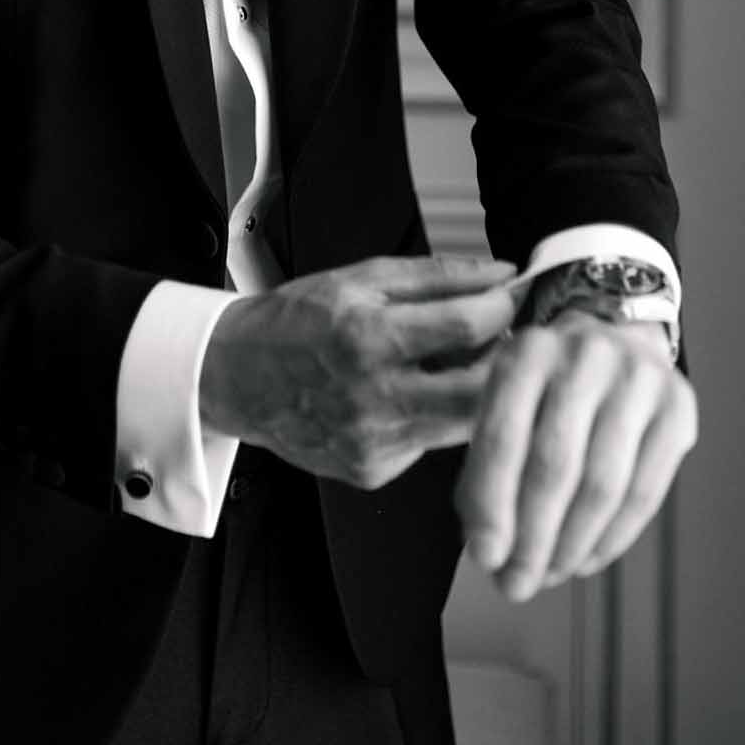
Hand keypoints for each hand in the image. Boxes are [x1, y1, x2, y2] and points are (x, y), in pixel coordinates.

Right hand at [198, 254, 518, 489]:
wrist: (236, 378)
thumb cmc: (295, 322)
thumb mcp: (362, 279)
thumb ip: (438, 275)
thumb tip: (500, 273)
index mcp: (367, 339)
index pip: (468, 327)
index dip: (502, 307)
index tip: (509, 296)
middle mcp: (372, 399)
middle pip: (481, 390)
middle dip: (504, 360)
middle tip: (498, 336)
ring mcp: (374, 443)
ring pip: (463, 424)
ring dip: (472, 390)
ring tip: (449, 361)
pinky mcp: (374, 471)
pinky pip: (430, 445)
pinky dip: (433, 416)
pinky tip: (407, 395)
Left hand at [455, 310, 697, 601]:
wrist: (615, 333)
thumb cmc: (545, 386)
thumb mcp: (503, 403)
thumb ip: (484, 469)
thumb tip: (489, 551)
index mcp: (528, 351)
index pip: (504, 439)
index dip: (493, 507)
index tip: (486, 559)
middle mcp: (585, 356)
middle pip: (556, 466)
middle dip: (533, 539)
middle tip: (517, 585)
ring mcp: (638, 379)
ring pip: (603, 485)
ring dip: (572, 546)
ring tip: (550, 575)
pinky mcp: (678, 407)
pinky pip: (646, 492)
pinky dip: (613, 538)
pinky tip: (587, 558)